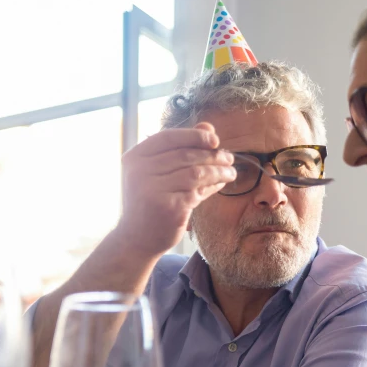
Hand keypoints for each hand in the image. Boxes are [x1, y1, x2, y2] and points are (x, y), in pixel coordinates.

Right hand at [115, 122, 235, 255]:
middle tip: (230, 157)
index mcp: (135, 158)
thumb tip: (208, 127)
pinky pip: (198, 192)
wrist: (135, 239)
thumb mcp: (157, 172)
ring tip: (231, 172)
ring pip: (196, 173)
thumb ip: (181, 148)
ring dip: (218, 171)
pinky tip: (221, 185)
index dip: (194, 136)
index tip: (215, 140)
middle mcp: (140, 172)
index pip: (168, 138)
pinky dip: (213, 187)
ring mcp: (153, 190)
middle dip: (212, 155)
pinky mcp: (169, 208)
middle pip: (185, 155)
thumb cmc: (149, 201)